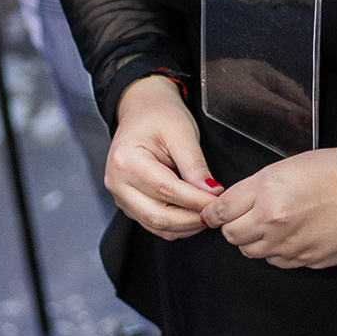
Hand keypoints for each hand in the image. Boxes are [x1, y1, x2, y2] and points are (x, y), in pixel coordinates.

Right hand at [107, 76, 217, 239]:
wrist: (142, 110)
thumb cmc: (160, 115)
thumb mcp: (182, 134)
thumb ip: (195, 166)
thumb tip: (210, 193)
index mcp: (127, 161)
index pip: (166, 190)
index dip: (196, 200)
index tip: (219, 200)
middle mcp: (117, 182)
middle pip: (157, 215)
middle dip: (191, 219)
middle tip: (216, 213)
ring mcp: (120, 195)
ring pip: (155, 225)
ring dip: (185, 226)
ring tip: (208, 213)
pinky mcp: (128, 204)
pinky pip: (152, 223)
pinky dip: (175, 225)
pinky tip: (192, 214)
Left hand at [203, 149, 336, 269]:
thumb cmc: (329, 173)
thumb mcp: (283, 167)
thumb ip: (249, 189)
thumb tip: (225, 207)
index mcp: (266, 195)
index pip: (221, 212)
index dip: (214, 212)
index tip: (214, 214)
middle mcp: (273, 224)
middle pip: (232, 237)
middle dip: (234, 227)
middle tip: (246, 216)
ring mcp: (289, 247)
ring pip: (252, 253)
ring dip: (255, 241)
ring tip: (272, 225)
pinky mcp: (304, 261)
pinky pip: (277, 262)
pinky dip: (277, 251)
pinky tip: (291, 235)